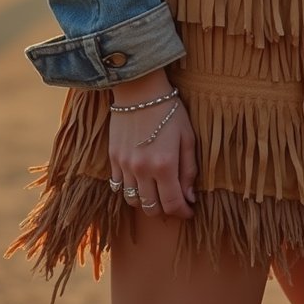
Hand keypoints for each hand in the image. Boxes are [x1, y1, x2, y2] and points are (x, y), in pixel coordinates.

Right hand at [108, 74, 196, 220]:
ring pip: (133, 201)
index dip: (182, 213)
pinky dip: (130, 190)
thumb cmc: (169, 110)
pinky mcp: (112, 158)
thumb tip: (190, 197)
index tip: (188, 211)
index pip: (172, 204)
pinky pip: (118, 186)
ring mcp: (124, 165)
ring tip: (156, 192)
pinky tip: (140, 181)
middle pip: (151, 208)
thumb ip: (189, 169)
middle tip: (173, 201)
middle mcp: (142, 170)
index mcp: (165, 165)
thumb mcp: (188, 137)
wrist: (139, 90)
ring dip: (146, 202)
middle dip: (165, 210)